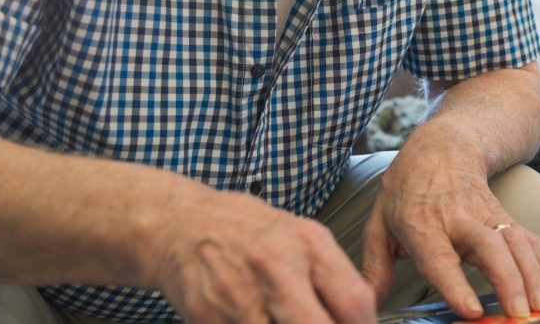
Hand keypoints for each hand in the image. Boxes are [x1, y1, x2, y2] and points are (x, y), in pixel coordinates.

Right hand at [149, 189, 376, 323]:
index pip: (354, 302)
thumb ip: (331, 277)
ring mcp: (240, 294)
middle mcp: (276, 266)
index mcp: (307, 243)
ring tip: (282, 317)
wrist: (181, 224)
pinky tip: (257, 318)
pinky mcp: (209, 316)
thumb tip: (359, 318)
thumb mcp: (300, 237)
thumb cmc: (245, 230)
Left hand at [360, 151, 539, 319]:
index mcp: (421, 224)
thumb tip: (369, 304)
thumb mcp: (379, 222)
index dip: (455, 284)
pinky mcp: (507, 216)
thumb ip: (374, 267)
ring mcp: (487, 215)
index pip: (439, 258)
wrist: (443, 145)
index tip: (472, 310)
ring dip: (533, 275)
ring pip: (516, 242)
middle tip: (520, 313)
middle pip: (489, 247)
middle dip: (508, 281)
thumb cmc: (407, 188)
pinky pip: (530, 240)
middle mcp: (458, 219)